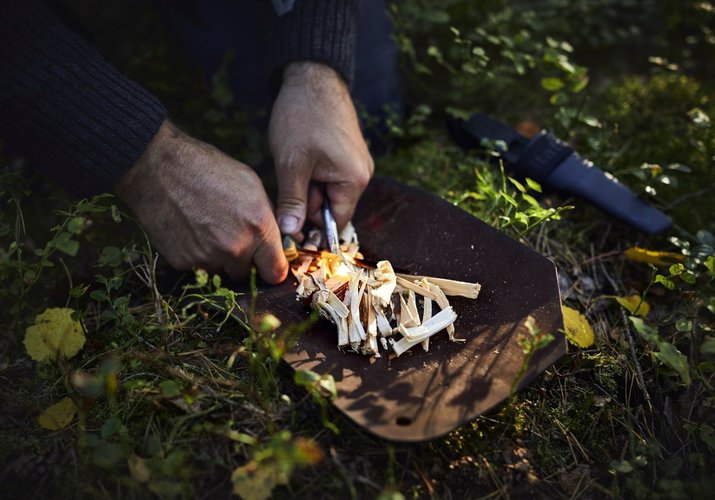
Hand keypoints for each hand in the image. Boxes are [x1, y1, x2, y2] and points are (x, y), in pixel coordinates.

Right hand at [115, 120, 287, 283]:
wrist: (157, 167)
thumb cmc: (207, 168)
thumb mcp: (250, 184)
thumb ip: (267, 218)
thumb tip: (277, 240)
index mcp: (258, 228)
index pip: (275, 272)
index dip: (273, 269)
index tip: (268, 263)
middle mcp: (235, 248)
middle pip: (246, 273)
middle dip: (243, 259)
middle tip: (230, 234)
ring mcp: (208, 258)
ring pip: (222, 271)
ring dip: (219, 258)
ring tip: (208, 227)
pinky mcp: (184, 263)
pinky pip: (198, 267)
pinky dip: (197, 255)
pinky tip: (190, 230)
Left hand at [269, 62, 373, 235]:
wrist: (311, 77)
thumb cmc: (302, 117)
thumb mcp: (291, 165)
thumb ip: (292, 202)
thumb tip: (290, 232)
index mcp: (354, 180)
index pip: (336, 222)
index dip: (312, 225)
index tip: (289, 219)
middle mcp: (363, 174)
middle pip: (333, 208)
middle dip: (309, 202)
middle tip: (290, 180)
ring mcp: (357, 163)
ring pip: (329, 192)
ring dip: (310, 187)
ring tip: (296, 164)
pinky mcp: (349, 154)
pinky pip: (331, 177)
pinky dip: (315, 174)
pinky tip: (303, 157)